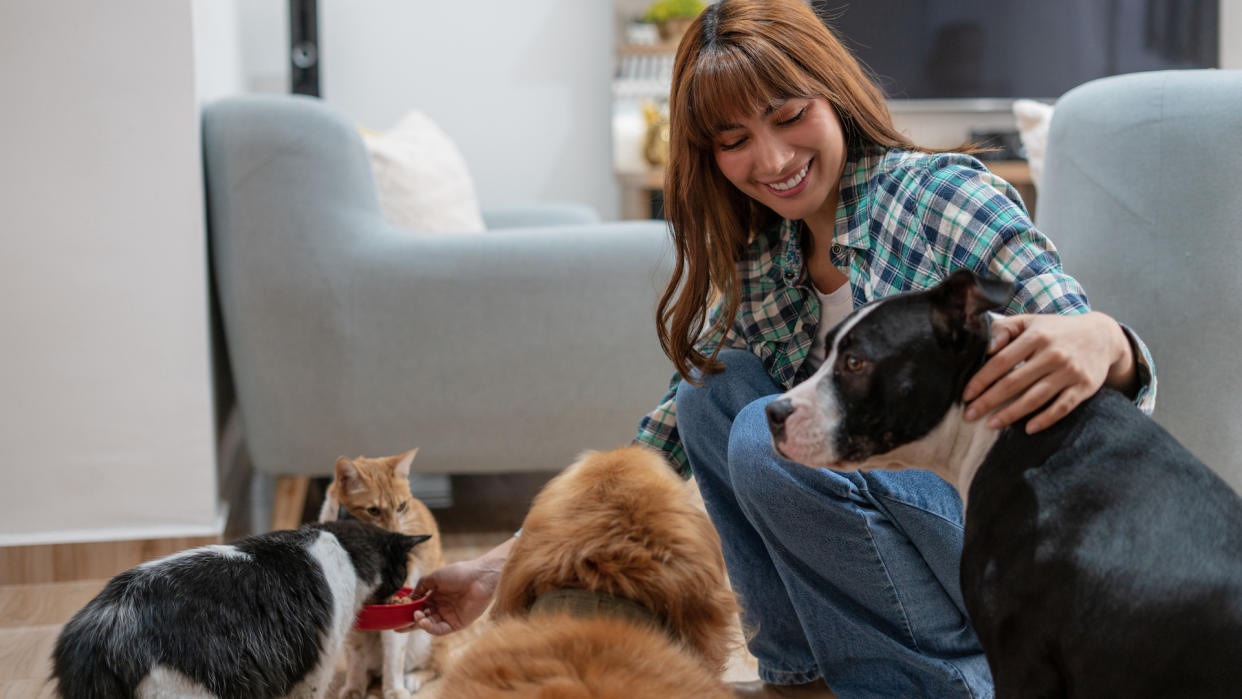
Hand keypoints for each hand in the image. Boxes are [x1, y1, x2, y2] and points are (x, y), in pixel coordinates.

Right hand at [394, 537, 513, 634]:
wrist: (479, 577)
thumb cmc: (459, 573)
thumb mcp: (435, 577)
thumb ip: (421, 586)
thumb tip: (409, 598)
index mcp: (435, 596)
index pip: (418, 607)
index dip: (407, 611)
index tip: (395, 614)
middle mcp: (441, 607)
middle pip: (422, 618)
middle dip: (410, 622)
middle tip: (398, 625)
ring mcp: (449, 616)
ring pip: (430, 625)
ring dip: (420, 623)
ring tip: (416, 617)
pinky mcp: (457, 624)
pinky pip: (441, 629)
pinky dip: (430, 628)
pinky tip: (424, 622)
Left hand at [962, 311, 1134, 433]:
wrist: (1102, 335)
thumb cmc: (1056, 330)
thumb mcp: (1030, 321)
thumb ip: (1004, 329)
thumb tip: (986, 348)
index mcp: (1036, 336)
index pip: (1001, 362)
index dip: (981, 380)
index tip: (966, 395)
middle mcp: (1053, 354)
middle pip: (1014, 382)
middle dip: (989, 401)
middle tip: (969, 415)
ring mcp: (1070, 372)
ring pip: (1035, 397)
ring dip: (1011, 414)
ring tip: (991, 425)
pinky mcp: (1085, 386)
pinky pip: (1062, 406)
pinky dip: (1045, 419)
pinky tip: (1028, 428)